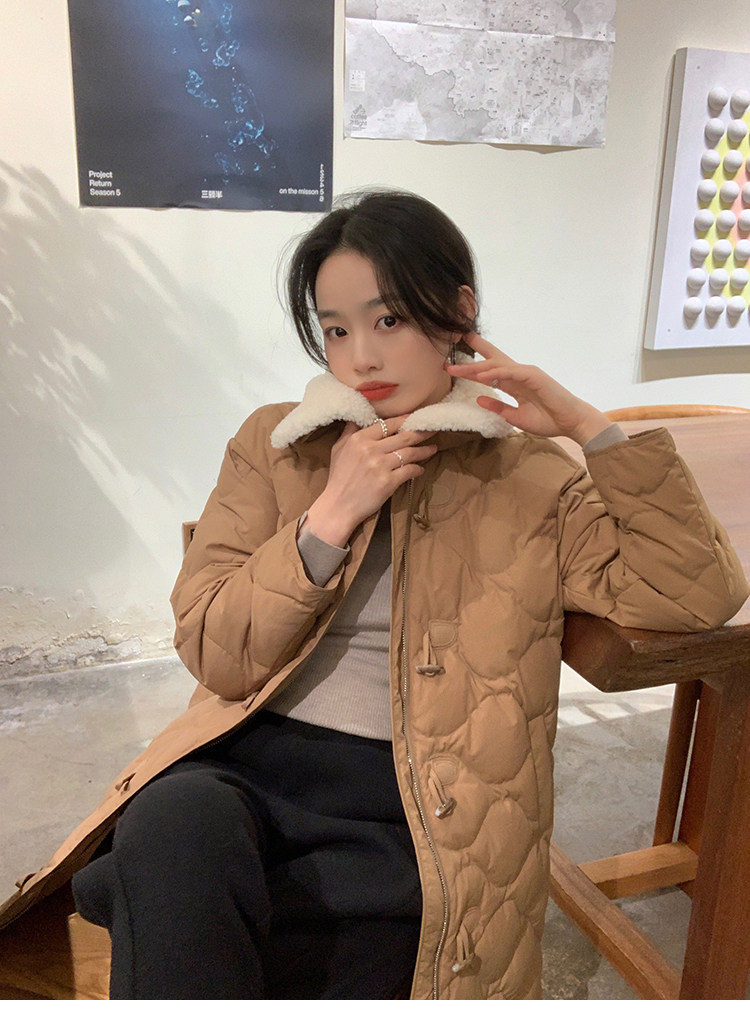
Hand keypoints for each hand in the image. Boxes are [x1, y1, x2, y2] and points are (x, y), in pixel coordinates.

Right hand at [306, 417, 437, 546]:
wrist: (338, 506)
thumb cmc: (338, 478)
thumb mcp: (339, 449)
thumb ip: (350, 431)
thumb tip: (358, 416)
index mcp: (359, 439)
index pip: (388, 424)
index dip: (405, 420)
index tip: (416, 418)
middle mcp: (371, 449)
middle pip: (404, 437)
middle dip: (421, 432)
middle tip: (433, 429)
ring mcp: (380, 466)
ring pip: (409, 453)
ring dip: (424, 451)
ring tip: (433, 448)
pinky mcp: (388, 482)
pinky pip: (409, 471)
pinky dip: (417, 469)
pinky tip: (421, 469)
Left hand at [447, 332, 610, 444]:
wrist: (571, 423)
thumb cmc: (548, 420)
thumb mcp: (515, 417)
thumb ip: (498, 408)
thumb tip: (479, 399)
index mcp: (514, 384)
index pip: (489, 372)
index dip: (471, 368)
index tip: (452, 366)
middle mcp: (518, 375)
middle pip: (490, 361)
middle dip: (470, 359)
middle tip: (449, 357)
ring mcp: (525, 373)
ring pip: (496, 366)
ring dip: (475, 367)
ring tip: (456, 368)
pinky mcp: (533, 375)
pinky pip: (510, 372)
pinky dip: (495, 373)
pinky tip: (480, 375)